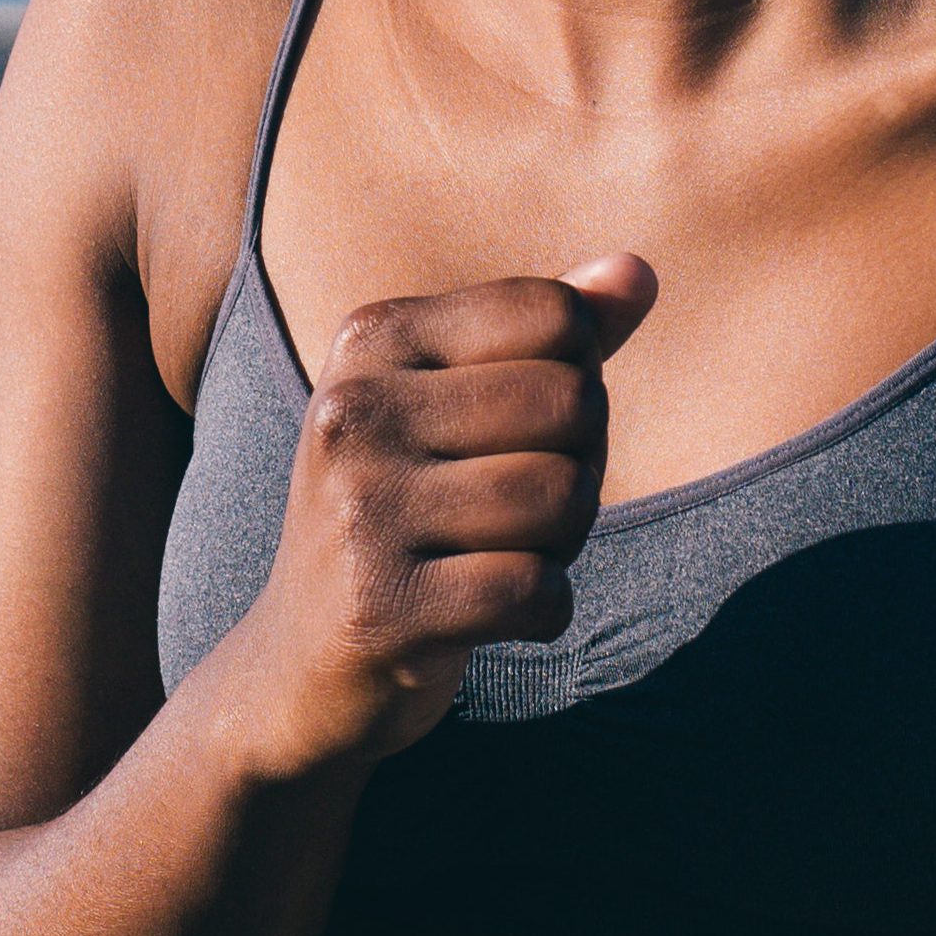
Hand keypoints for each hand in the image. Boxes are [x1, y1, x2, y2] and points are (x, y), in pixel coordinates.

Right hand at [220, 253, 651, 777]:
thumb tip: (640, 272)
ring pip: (561, 497)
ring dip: (564, 543)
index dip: (579, 377)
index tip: (528, 430)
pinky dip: (546, 610)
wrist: (295, 663)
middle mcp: (352, 411)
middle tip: (528, 509)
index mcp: (370, 339)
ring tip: (505, 557)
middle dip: (582, 464)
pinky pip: (537, 591)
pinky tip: (496, 616)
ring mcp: (360, 511)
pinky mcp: (382, 608)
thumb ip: (549, 335)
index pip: (554, 315)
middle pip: (570, 403)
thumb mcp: (455, 405)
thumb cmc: (402, 513)